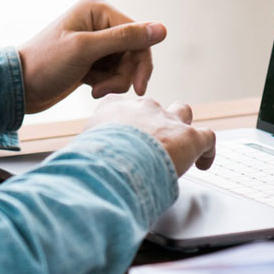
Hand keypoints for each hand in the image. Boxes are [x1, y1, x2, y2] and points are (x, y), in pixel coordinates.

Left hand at [18, 0, 166, 113]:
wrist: (19, 87)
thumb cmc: (46, 64)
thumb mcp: (86, 50)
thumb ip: (125, 39)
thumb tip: (163, 29)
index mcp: (98, 8)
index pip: (138, 34)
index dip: (141, 61)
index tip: (137, 88)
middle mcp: (99, 20)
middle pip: (134, 50)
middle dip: (124, 74)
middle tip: (105, 90)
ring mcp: (96, 39)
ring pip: (126, 63)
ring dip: (115, 81)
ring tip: (95, 90)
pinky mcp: (92, 57)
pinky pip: (115, 71)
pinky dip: (107, 82)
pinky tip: (90, 88)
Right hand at [86, 96, 216, 175]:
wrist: (116, 162)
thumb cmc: (94, 158)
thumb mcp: (81, 148)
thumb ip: (82, 150)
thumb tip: (65, 169)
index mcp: (113, 109)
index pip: (116, 103)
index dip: (121, 118)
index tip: (120, 131)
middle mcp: (142, 108)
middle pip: (152, 106)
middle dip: (152, 121)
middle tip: (149, 145)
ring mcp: (168, 120)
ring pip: (182, 112)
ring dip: (181, 127)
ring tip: (179, 145)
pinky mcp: (190, 137)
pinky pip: (207, 138)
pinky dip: (208, 152)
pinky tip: (204, 165)